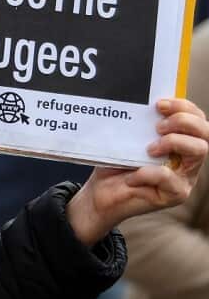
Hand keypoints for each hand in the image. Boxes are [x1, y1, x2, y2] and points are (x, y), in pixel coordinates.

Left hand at [66, 98, 208, 245]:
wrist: (101, 194)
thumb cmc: (114, 164)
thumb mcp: (126, 139)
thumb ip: (139, 125)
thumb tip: (139, 104)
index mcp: (179, 140)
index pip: (197, 118)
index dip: (184, 106)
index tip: (159, 104)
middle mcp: (188, 158)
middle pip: (206, 132)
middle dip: (183, 121)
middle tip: (158, 127)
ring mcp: (185, 177)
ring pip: (199, 151)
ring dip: (174, 142)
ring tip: (150, 149)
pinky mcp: (176, 194)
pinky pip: (169, 177)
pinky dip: (147, 172)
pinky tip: (131, 176)